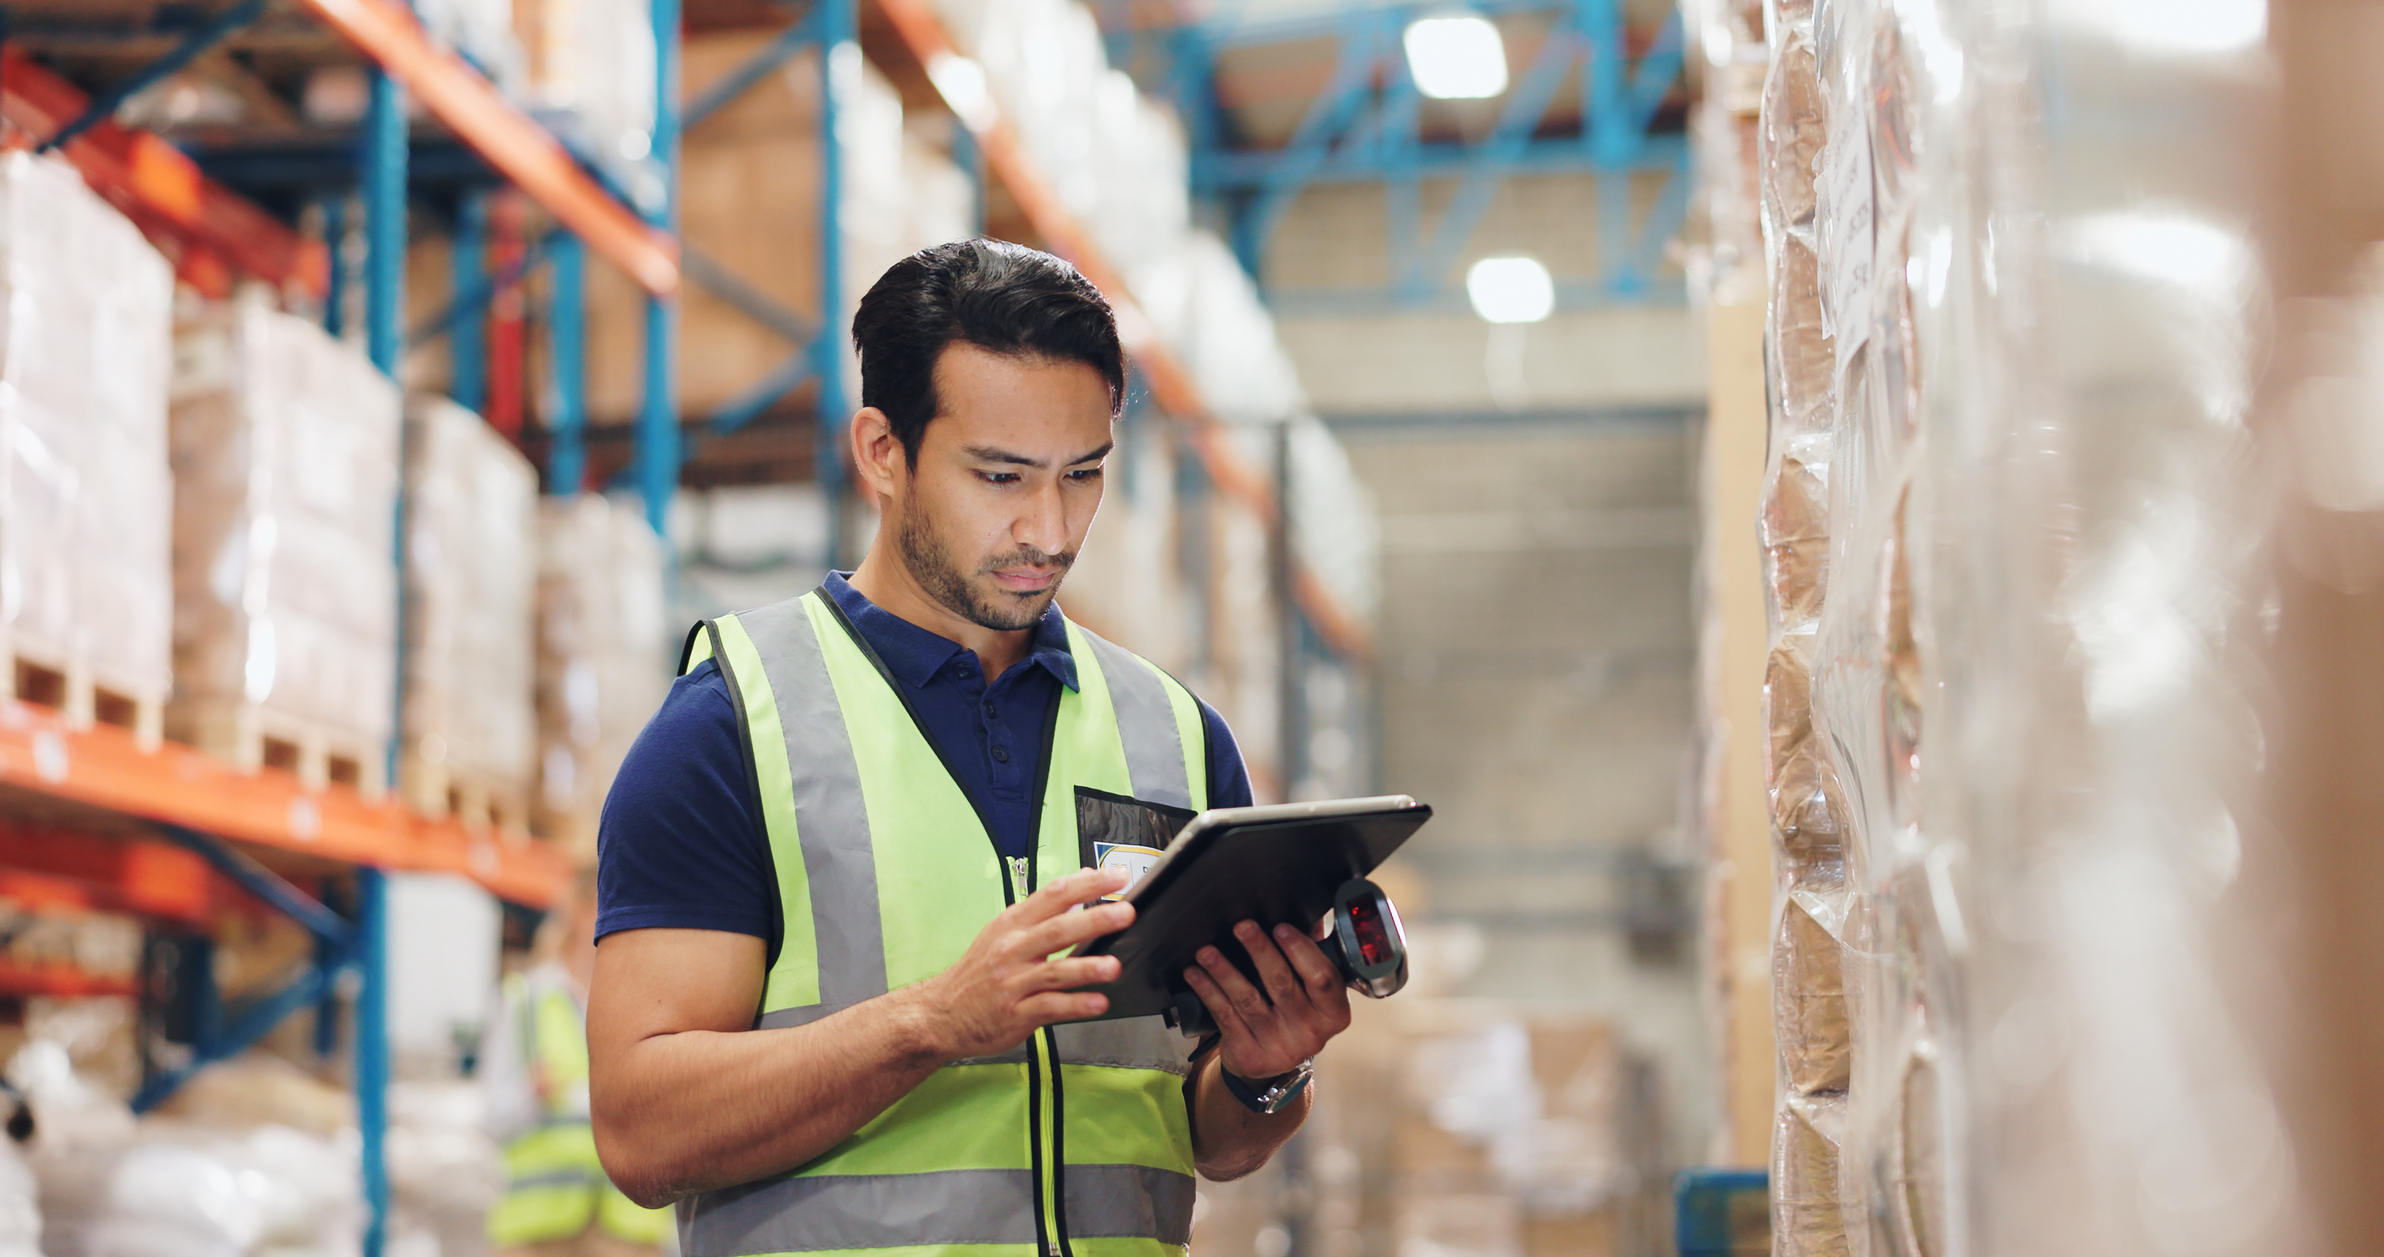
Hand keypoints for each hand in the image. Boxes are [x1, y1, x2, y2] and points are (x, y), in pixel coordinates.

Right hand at [906, 867, 1134, 1060]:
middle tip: (1124, 912)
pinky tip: (1099, 1002)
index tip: (1116, 877)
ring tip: (1114, 965)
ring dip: (1087, 967)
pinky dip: (1076, 1005)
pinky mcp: (1016, 1013)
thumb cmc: (977, 972)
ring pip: (1055, 971)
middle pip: (1057, 930)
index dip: (1087, 884)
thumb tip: (1078, 889)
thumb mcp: (1002, 933)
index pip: (1053, 895)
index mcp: (1012, 924)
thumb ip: (1042, 913)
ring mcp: (1013, 982)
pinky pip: (1050, 1008)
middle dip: (1093, 919)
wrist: (941, 1013)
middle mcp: (1012, 949)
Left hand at [1184, 920, 1351, 1081]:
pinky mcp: (1251, 1055)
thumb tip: (1308, 919)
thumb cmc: (1294, 1014)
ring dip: (1224, 971)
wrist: (1272, 1064)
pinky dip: (1208, 992)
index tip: (1281, 927)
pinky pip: (1225, 1017)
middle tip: (1241, 926)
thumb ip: (1312, 955)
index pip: (1323, 979)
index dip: (1301, 951)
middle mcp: (1311, 1034)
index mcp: (1334, 1014)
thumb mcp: (1311, 992)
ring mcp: (1280, 1048)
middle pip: (1282, 984)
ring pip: (1248, 1001)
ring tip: (1206, 951)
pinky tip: (1195, 974)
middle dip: (1260, 951)